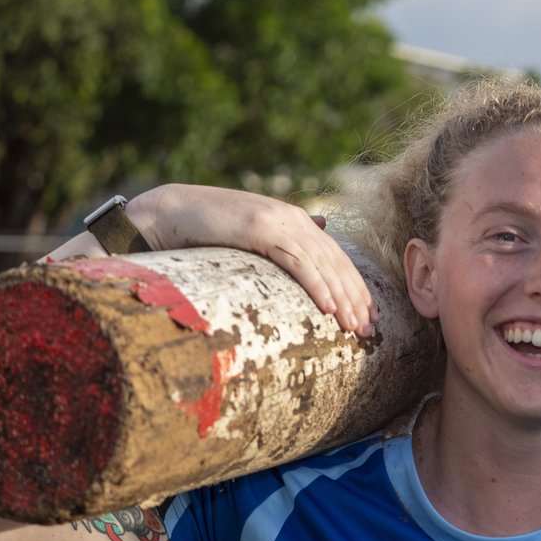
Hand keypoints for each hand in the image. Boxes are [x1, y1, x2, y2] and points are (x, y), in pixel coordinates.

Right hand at [130, 184, 376, 337]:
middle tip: (371, 328)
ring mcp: (278, 222)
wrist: (170, 212)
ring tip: (355, 326)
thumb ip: (288, 235)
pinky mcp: (261, 229)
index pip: (335, 257)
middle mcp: (293, 218)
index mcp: (295, 220)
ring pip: (322, 265)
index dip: (355, 286)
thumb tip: (321, 225)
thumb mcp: (256, 232)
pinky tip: (330, 308)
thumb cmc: (208, 229)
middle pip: (336, 262)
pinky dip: (317, 285)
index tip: (369, 315)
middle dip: (356, 297)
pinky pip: (297, 263)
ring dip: (342, 298)